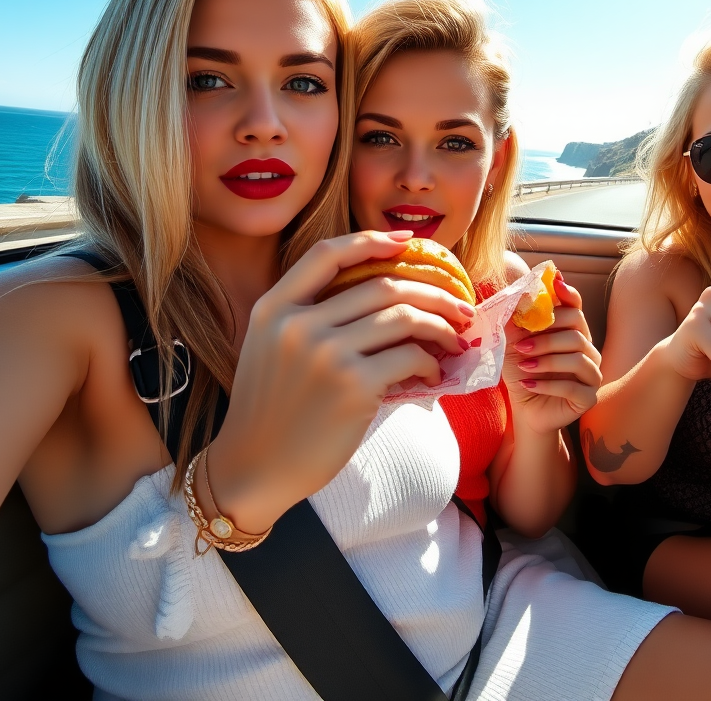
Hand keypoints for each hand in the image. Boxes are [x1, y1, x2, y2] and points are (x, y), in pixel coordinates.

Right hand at [208, 230, 474, 530]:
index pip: (327, 254)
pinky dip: (430, 363)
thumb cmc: (270, 411)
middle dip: (432, 292)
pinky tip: (432, 374)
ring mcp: (325, 353)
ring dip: (440, 327)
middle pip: (382, 285)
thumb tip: (382, 295)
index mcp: (274, 307)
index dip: (371, 240)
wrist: (251, 469)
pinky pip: (409, 357)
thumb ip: (307, 316)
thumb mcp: (269, 348)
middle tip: (459, 305)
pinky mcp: (353, 386)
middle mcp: (297, 323)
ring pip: (403, 317)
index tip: (406, 243)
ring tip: (454, 341)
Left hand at [502, 273, 601, 435]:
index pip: (576, 307)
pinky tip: (529, 384)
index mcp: (572, 332)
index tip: (555, 284)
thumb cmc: (523, 371)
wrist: (525, 407)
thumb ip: (517, 321)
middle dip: (547, 336)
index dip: (568, 294)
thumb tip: (518, 294)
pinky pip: (573, 387)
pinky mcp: (588, 397)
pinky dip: (548, 384)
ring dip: (547, 360)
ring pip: (578, 358)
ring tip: (524, 365)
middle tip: (521, 344)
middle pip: (578, 330)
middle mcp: (588, 350)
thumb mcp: (514, 343)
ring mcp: (592, 374)